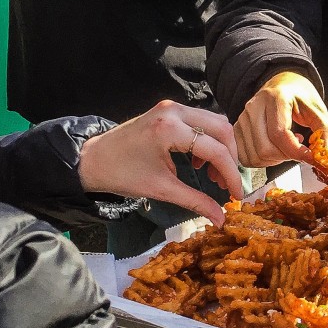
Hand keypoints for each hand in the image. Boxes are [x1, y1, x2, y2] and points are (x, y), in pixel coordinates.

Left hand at [77, 101, 242, 225]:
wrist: (91, 160)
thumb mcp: (161, 189)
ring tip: (212, 175)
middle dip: (231, 158)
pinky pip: (202, 121)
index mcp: (169, 129)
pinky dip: (208, 141)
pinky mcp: (170, 110)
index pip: (216, 149)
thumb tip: (221, 219)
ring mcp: (173, 107)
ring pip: (215, 122)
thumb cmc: (121, 175)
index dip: (231, 174)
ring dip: (221, 148)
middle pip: (222, 128)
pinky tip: (199, 161)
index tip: (236, 195)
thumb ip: (195, 201)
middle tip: (227, 183)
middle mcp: (175, 111)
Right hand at [234, 70, 327, 168]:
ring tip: (286, 147)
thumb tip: (326, 157)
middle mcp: (255, 106)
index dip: (295, 151)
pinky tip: (274, 149)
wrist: (283, 84)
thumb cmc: (300, 97)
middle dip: (285, 157)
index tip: (309, 156)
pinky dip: (262, 161)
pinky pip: (246, 157)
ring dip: (274, 160)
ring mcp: (243, 118)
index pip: (279, 133)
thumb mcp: (319, 111)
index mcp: (276, 98)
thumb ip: (326, 133)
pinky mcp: (237, 129)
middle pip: (264, 148)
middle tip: (298, 150)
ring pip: (254, 155)